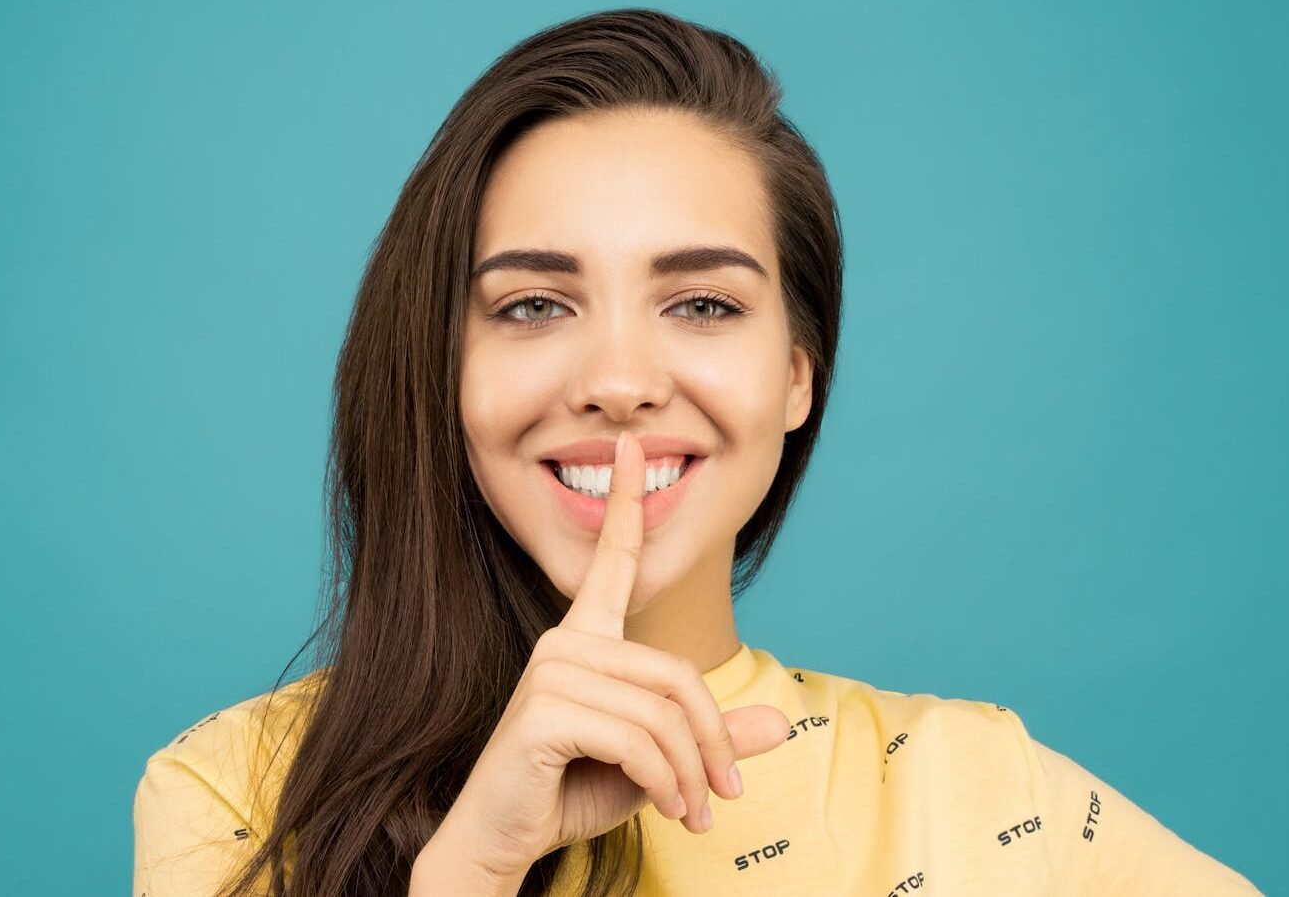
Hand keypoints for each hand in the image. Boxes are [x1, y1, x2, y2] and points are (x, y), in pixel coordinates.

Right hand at [430, 431, 790, 883]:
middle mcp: (563, 643)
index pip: (611, 562)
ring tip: (694, 814)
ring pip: (663, 713)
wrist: (504, 841)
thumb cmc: (572, 793)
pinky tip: (667, 811)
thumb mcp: (660, 764)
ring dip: (691, 774)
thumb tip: (784, 722)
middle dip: (712, 742)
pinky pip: (637, 741)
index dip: (626, 504)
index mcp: (585, 640)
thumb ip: (713, 737)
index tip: (633, 446)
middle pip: (677, 675)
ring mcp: (549, 673)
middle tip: (722, 799)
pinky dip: (666, 783)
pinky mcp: (542, 711)